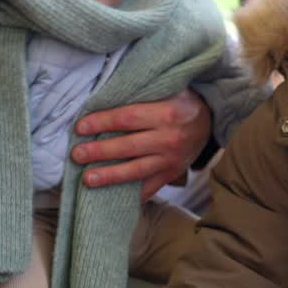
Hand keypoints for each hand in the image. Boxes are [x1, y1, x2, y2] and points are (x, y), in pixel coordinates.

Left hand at [73, 90, 212, 201]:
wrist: (210, 120)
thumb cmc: (180, 101)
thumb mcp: (166, 89)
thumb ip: (140, 93)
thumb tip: (102, 95)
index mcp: (167, 112)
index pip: (127, 118)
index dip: (102, 122)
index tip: (80, 127)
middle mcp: (170, 138)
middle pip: (128, 146)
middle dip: (99, 151)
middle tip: (77, 154)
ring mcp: (171, 159)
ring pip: (136, 170)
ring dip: (110, 175)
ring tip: (87, 179)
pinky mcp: (172, 173)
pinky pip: (150, 187)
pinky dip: (131, 194)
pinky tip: (111, 198)